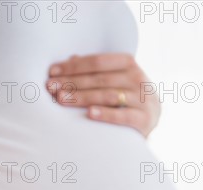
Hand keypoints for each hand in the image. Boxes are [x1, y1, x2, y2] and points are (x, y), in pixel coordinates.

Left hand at [46, 53, 160, 137]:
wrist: (151, 118)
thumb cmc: (126, 95)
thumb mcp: (115, 78)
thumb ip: (96, 70)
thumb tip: (71, 58)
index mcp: (128, 63)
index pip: (97, 62)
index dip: (73, 66)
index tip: (52, 72)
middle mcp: (137, 78)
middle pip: (99, 78)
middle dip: (72, 82)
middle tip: (51, 87)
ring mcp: (142, 99)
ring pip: (108, 95)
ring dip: (82, 97)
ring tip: (61, 99)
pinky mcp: (144, 119)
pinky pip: (123, 115)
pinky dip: (105, 114)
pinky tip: (89, 114)